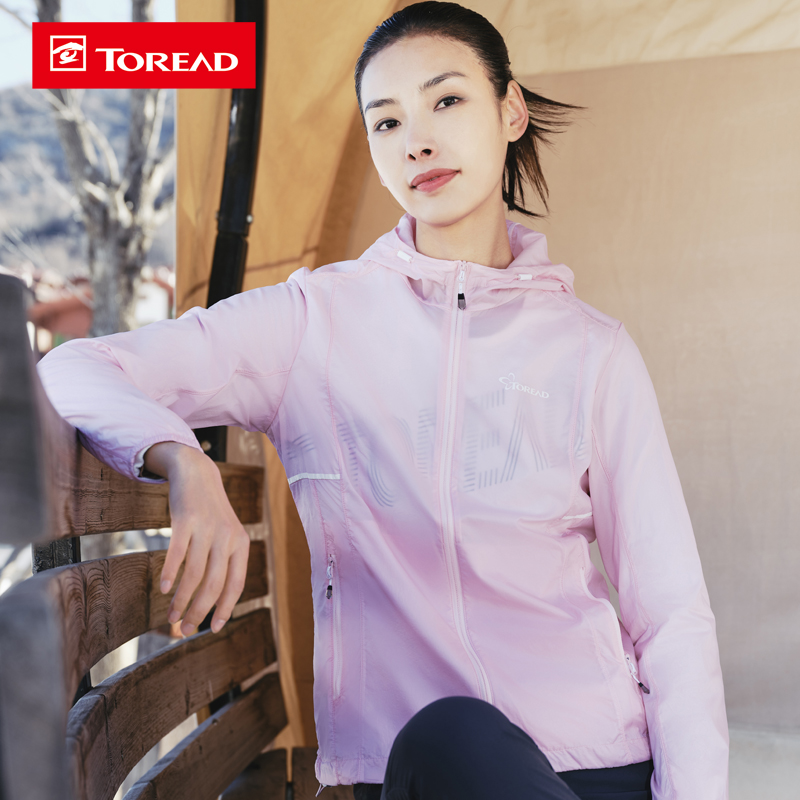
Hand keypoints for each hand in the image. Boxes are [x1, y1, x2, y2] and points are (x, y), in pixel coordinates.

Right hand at [145, 442, 250, 635]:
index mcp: (241, 544)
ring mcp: (207, 528)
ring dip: (182, 600)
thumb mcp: (227, 535)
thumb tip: (214, 603)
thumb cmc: (211, 514)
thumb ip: (224, 563)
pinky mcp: (186, 520)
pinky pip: (177, 553)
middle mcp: (227, 537)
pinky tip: (164, 589)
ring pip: (194, 574)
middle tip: (185, 630)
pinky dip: (170, 574)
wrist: (198, 474)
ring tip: (172, 617)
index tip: (213, 629)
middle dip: (199, 612)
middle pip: (213, 585)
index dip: (225, 609)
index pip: (236, 584)